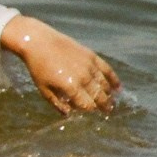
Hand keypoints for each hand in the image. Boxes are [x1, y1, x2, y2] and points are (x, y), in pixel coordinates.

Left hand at [1, 16, 118, 114]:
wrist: (38, 41)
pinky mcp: (91, 55)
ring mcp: (89, 66)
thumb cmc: (38, 67)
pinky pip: (107, 69)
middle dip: (104, 105)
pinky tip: (118, 87)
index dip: (89, 109)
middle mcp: (83, 77)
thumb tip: (68, 115)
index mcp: (70, 87)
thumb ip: (56, 103)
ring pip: (104, 84)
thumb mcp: (43, 89)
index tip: (90, 111)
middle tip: (108, 111)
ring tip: (111, 101)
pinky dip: (114, 79)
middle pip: (99, 96)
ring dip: (109, 94)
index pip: (87, 105)